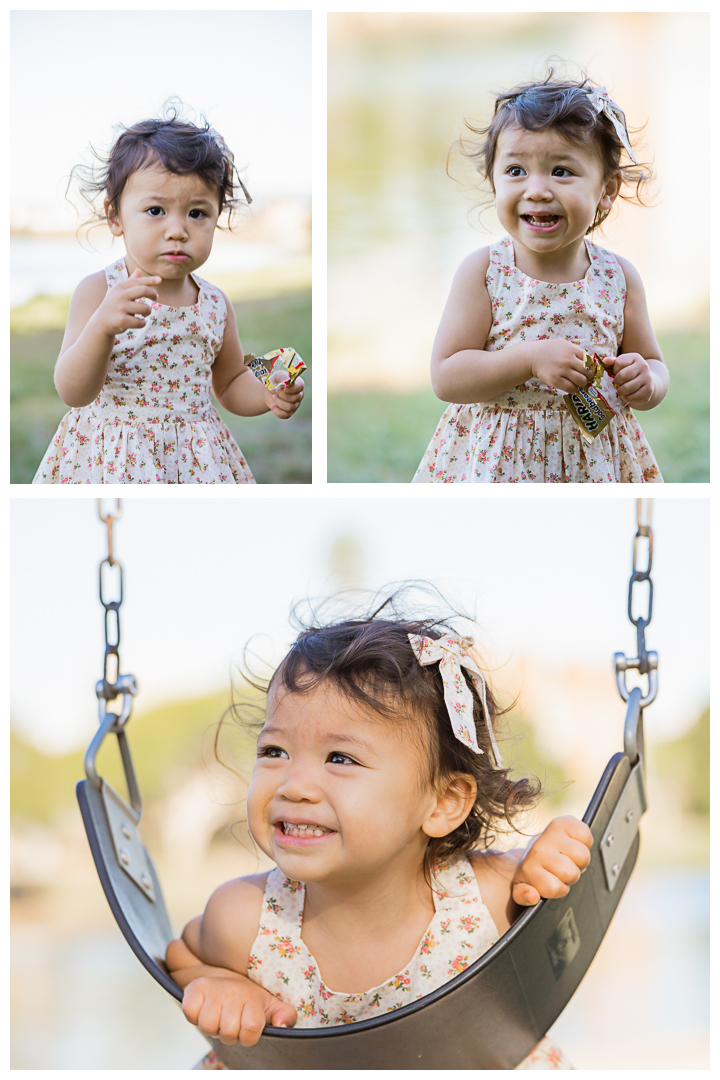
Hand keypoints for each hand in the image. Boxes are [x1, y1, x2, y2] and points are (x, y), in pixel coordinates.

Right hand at [91, 268, 161, 337]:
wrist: (100, 323)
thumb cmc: (113, 305)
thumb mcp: (119, 292)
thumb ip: (130, 282)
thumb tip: (139, 269)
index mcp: (120, 287)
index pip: (138, 281)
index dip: (150, 280)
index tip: (160, 280)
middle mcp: (119, 295)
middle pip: (144, 290)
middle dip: (153, 294)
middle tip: (156, 298)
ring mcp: (120, 308)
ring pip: (145, 308)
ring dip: (148, 311)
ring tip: (144, 314)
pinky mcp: (122, 321)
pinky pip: (141, 322)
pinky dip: (142, 323)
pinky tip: (138, 322)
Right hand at [182, 974, 297, 1045]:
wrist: (225, 977)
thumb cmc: (247, 998)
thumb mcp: (270, 1005)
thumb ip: (283, 1015)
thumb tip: (282, 1024)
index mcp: (251, 998)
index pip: (250, 1028)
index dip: (247, 1037)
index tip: (246, 1028)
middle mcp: (232, 992)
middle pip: (227, 1031)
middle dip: (228, 1033)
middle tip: (230, 1021)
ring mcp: (212, 990)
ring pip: (207, 1026)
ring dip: (212, 1026)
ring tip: (218, 1016)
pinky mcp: (193, 990)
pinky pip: (190, 1014)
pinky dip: (194, 1016)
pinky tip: (204, 1009)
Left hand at [265, 375, 304, 418]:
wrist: (270, 390)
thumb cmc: (275, 381)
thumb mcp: (277, 376)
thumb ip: (282, 377)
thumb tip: (286, 380)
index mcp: (298, 384)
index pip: (299, 387)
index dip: (291, 389)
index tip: (283, 388)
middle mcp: (299, 395)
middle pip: (294, 398)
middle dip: (282, 395)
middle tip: (275, 391)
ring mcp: (295, 404)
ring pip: (289, 407)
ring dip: (278, 402)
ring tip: (274, 396)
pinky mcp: (290, 412)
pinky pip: (286, 415)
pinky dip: (278, 411)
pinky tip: (273, 406)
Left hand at [511, 816, 592, 906]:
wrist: (536, 850)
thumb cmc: (533, 871)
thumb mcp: (522, 888)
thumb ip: (523, 895)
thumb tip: (532, 895)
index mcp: (529, 866)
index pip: (555, 888)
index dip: (558, 888)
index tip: (551, 881)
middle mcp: (540, 847)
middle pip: (571, 872)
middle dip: (570, 875)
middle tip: (562, 869)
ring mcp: (552, 832)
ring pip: (582, 857)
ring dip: (579, 861)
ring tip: (568, 858)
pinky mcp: (567, 821)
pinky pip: (586, 835)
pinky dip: (585, 841)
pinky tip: (574, 844)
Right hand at [529, 340, 590, 393]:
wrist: (532, 356)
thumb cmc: (549, 350)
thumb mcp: (564, 345)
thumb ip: (575, 351)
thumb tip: (589, 362)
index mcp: (572, 350)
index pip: (590, 360)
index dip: (591, 367)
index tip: (588, 370)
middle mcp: (568, 360)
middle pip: (588, 372)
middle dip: (588, 377)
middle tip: (584, 378)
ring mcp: (562, 370)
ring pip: (581, 381)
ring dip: (582, 384)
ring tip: (577, 383)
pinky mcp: (555, 380)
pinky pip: (571, 388)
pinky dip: (574, 389)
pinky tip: (571, 386)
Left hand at [605, 352, 653, 405]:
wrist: (647, 381)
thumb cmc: (630, 372)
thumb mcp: (622, 364)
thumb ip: (613, 362)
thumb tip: (605, 361)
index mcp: (635, 357)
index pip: (618, 363)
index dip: (615, 370)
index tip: (618, 372)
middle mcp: (643, 366)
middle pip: (622, 376)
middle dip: (617, 381)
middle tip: (619, 383)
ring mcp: (647, 378)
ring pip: (626, 388)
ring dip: (621, 391)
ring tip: (622, 389)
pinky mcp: (649, 390)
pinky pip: (632, 397)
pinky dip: (628, 398)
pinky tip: (629, 394)